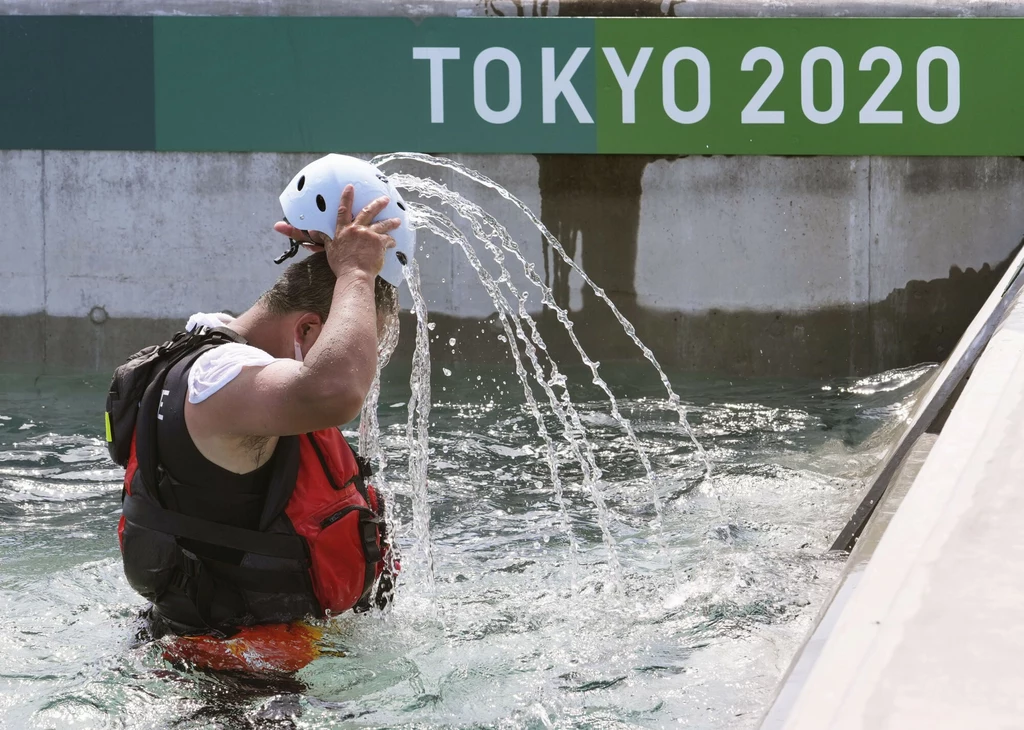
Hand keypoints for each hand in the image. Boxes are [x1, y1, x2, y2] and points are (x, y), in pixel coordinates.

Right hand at [273, 185, 398, 277]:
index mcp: (343, 230)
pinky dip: (391, 241)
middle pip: (368, 211)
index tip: (350, 187)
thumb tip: (313, 232)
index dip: (346, 197)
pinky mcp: (379, 242)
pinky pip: (388, 239)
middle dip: (378, 203)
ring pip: (382, 224)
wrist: (355, 274)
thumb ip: (325, 239)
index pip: (343, 210)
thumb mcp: (330, 250)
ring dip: (391, 222)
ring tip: (397, 221)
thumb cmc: (341, 265)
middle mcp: (356, 229)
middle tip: (385, 199)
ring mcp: (369, 235)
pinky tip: (394, 242)